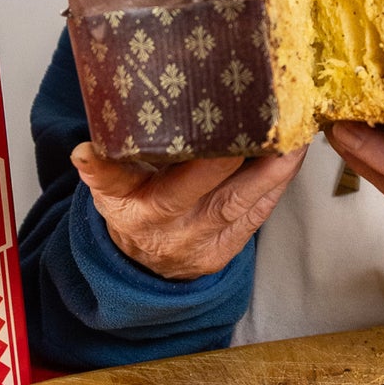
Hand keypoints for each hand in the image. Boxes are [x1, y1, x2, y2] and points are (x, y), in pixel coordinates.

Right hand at [72, 143, 307, 279]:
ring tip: (293, 133)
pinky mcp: (227, 249)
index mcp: (126, 204)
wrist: (149, 264)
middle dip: (227, 160)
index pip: (111, 183)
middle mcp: (161, 226)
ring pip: (237, 204)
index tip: (90, 151)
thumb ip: (107, 163)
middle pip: (190, 194)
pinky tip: (293, 154)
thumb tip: (93, 142)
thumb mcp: (112, 185)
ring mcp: (197, 241)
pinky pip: (257, 215)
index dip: (103, 167)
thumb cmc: (137, 205)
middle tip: (258, 120)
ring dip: (271, 169)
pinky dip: (277, 182)